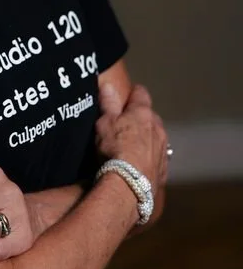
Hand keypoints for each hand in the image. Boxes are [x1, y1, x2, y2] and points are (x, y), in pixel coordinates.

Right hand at [96, 82, 167, 197]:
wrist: (130, 184)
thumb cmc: (115, 148)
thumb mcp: (104, 123)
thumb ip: (108, 104)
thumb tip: (108, 85)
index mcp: (143, 113)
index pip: (141, 93)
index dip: (133, 94)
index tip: (126, 96)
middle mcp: (158, 128)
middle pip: (151, 116)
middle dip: (141, 118)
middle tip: (126, 124)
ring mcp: (164, 149)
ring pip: (157, 137)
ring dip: (147, 138)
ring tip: (133, 146)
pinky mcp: (164, 169)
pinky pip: (157, 157)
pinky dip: (150, 157)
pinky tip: (140, 164)